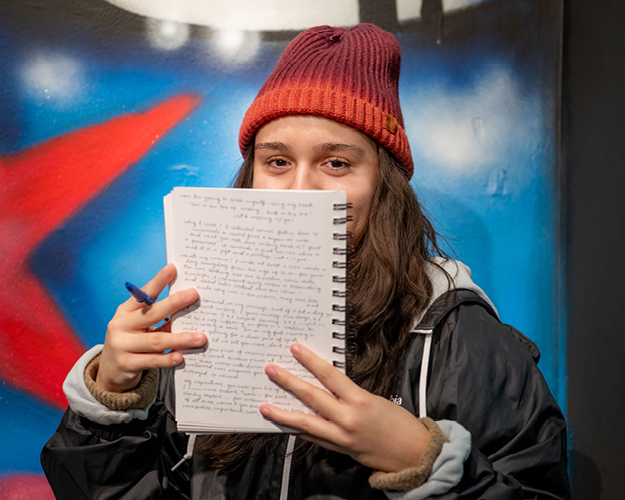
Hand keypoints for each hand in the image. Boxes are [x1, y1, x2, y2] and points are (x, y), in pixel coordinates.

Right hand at [96, 263, 206, 392]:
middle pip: (151, 313)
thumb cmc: (133, 341)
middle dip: (174, 303)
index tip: (172, 268)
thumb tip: (189, 305)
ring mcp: (121, 345)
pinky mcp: (125, 364)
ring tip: (200, 337)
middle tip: (194, 295)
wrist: (110, 371)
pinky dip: (167, 359)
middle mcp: (120, 325)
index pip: (143, 294)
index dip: (158, 281)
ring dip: (180, 338)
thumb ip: (159, 317)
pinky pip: (151, 361)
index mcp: (125, 311)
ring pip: (155, 340)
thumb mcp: (140, 326)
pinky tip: (180, 356)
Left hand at [260, 343, 430, 472]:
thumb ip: (349, 393)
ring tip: (265, 406)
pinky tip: (284, 425)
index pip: (329, 376)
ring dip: (282, 414)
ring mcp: (340, 437)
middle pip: (311, 397)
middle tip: (271, 370)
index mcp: (359, 401)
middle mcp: (347, 419)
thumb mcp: (374, 399)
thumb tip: (325, 383)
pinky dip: (297, 430)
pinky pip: (312, 438)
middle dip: (288, 382)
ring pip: (305, 422)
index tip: (295, 349)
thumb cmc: (398, 423)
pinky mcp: (338, 450)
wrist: (412, 454)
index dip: (310, 361)